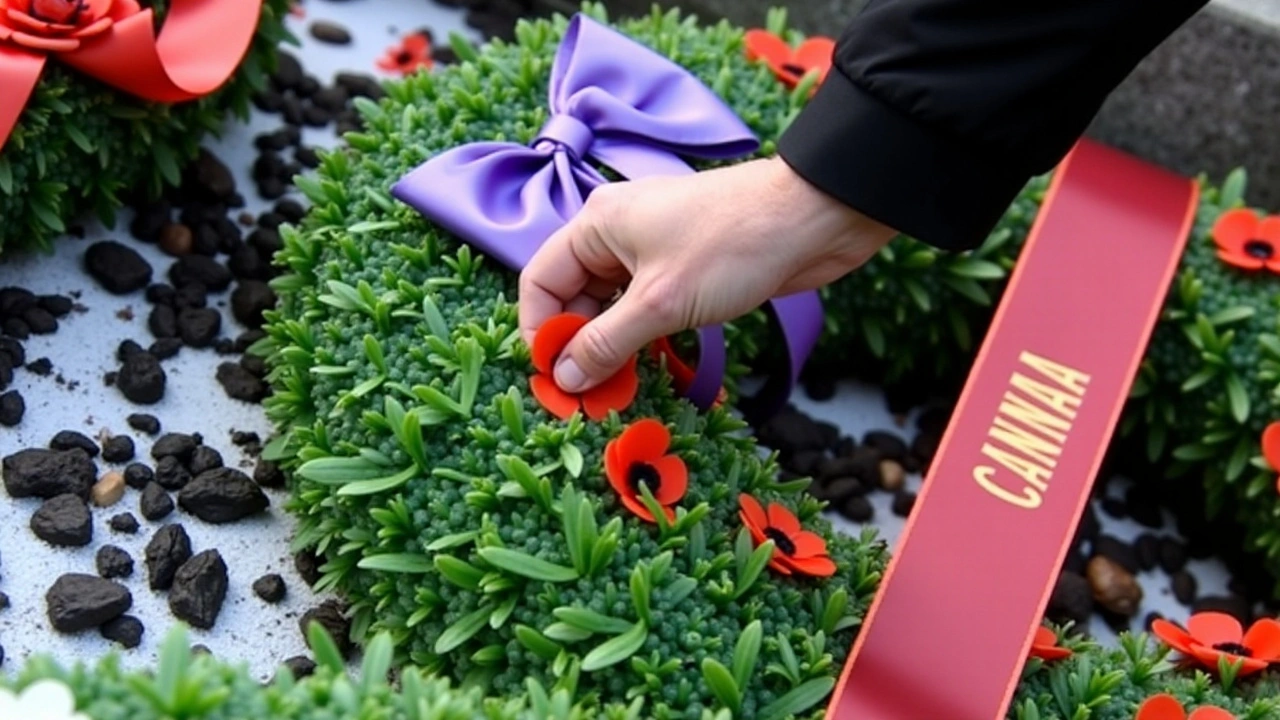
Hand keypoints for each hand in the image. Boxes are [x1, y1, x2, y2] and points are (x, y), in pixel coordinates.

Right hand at [517, 155, 897, 393]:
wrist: (814, 218)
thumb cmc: (732, 245)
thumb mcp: (660, 302)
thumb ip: (607, 343)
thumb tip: (564, 379)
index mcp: (597, 224)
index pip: (540, 281)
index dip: (540, 332)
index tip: (553, 380)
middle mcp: (617, 234)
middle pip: (574, 297)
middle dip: (577, 346)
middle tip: (586, 398)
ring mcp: (652, 251)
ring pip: (611, 306)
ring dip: (611, 347)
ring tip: (614, 392)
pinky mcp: (684, 270)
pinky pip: (645, 309)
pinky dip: (641, 339)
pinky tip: (645, 370)